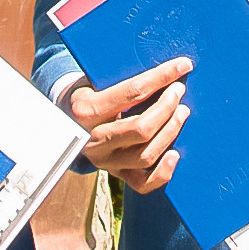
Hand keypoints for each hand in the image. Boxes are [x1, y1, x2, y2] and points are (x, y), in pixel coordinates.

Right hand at [65, 57, 191, 191]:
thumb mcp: (94, 80)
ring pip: (145, 155)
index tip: (182, 66)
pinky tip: (176, 154)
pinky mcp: (114, 174)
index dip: (161, 77)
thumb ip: (122, 77)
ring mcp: (104, 161)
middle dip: (167, 107)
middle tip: (179, 91)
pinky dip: (162, 173)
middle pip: (142, 128)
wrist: (65, 120)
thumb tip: (166, 65)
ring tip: (182, 113)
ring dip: (170, 132)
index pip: (133, 92)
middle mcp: (93, 140)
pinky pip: (142, 184)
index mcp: (87, 110)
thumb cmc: (89, 94)